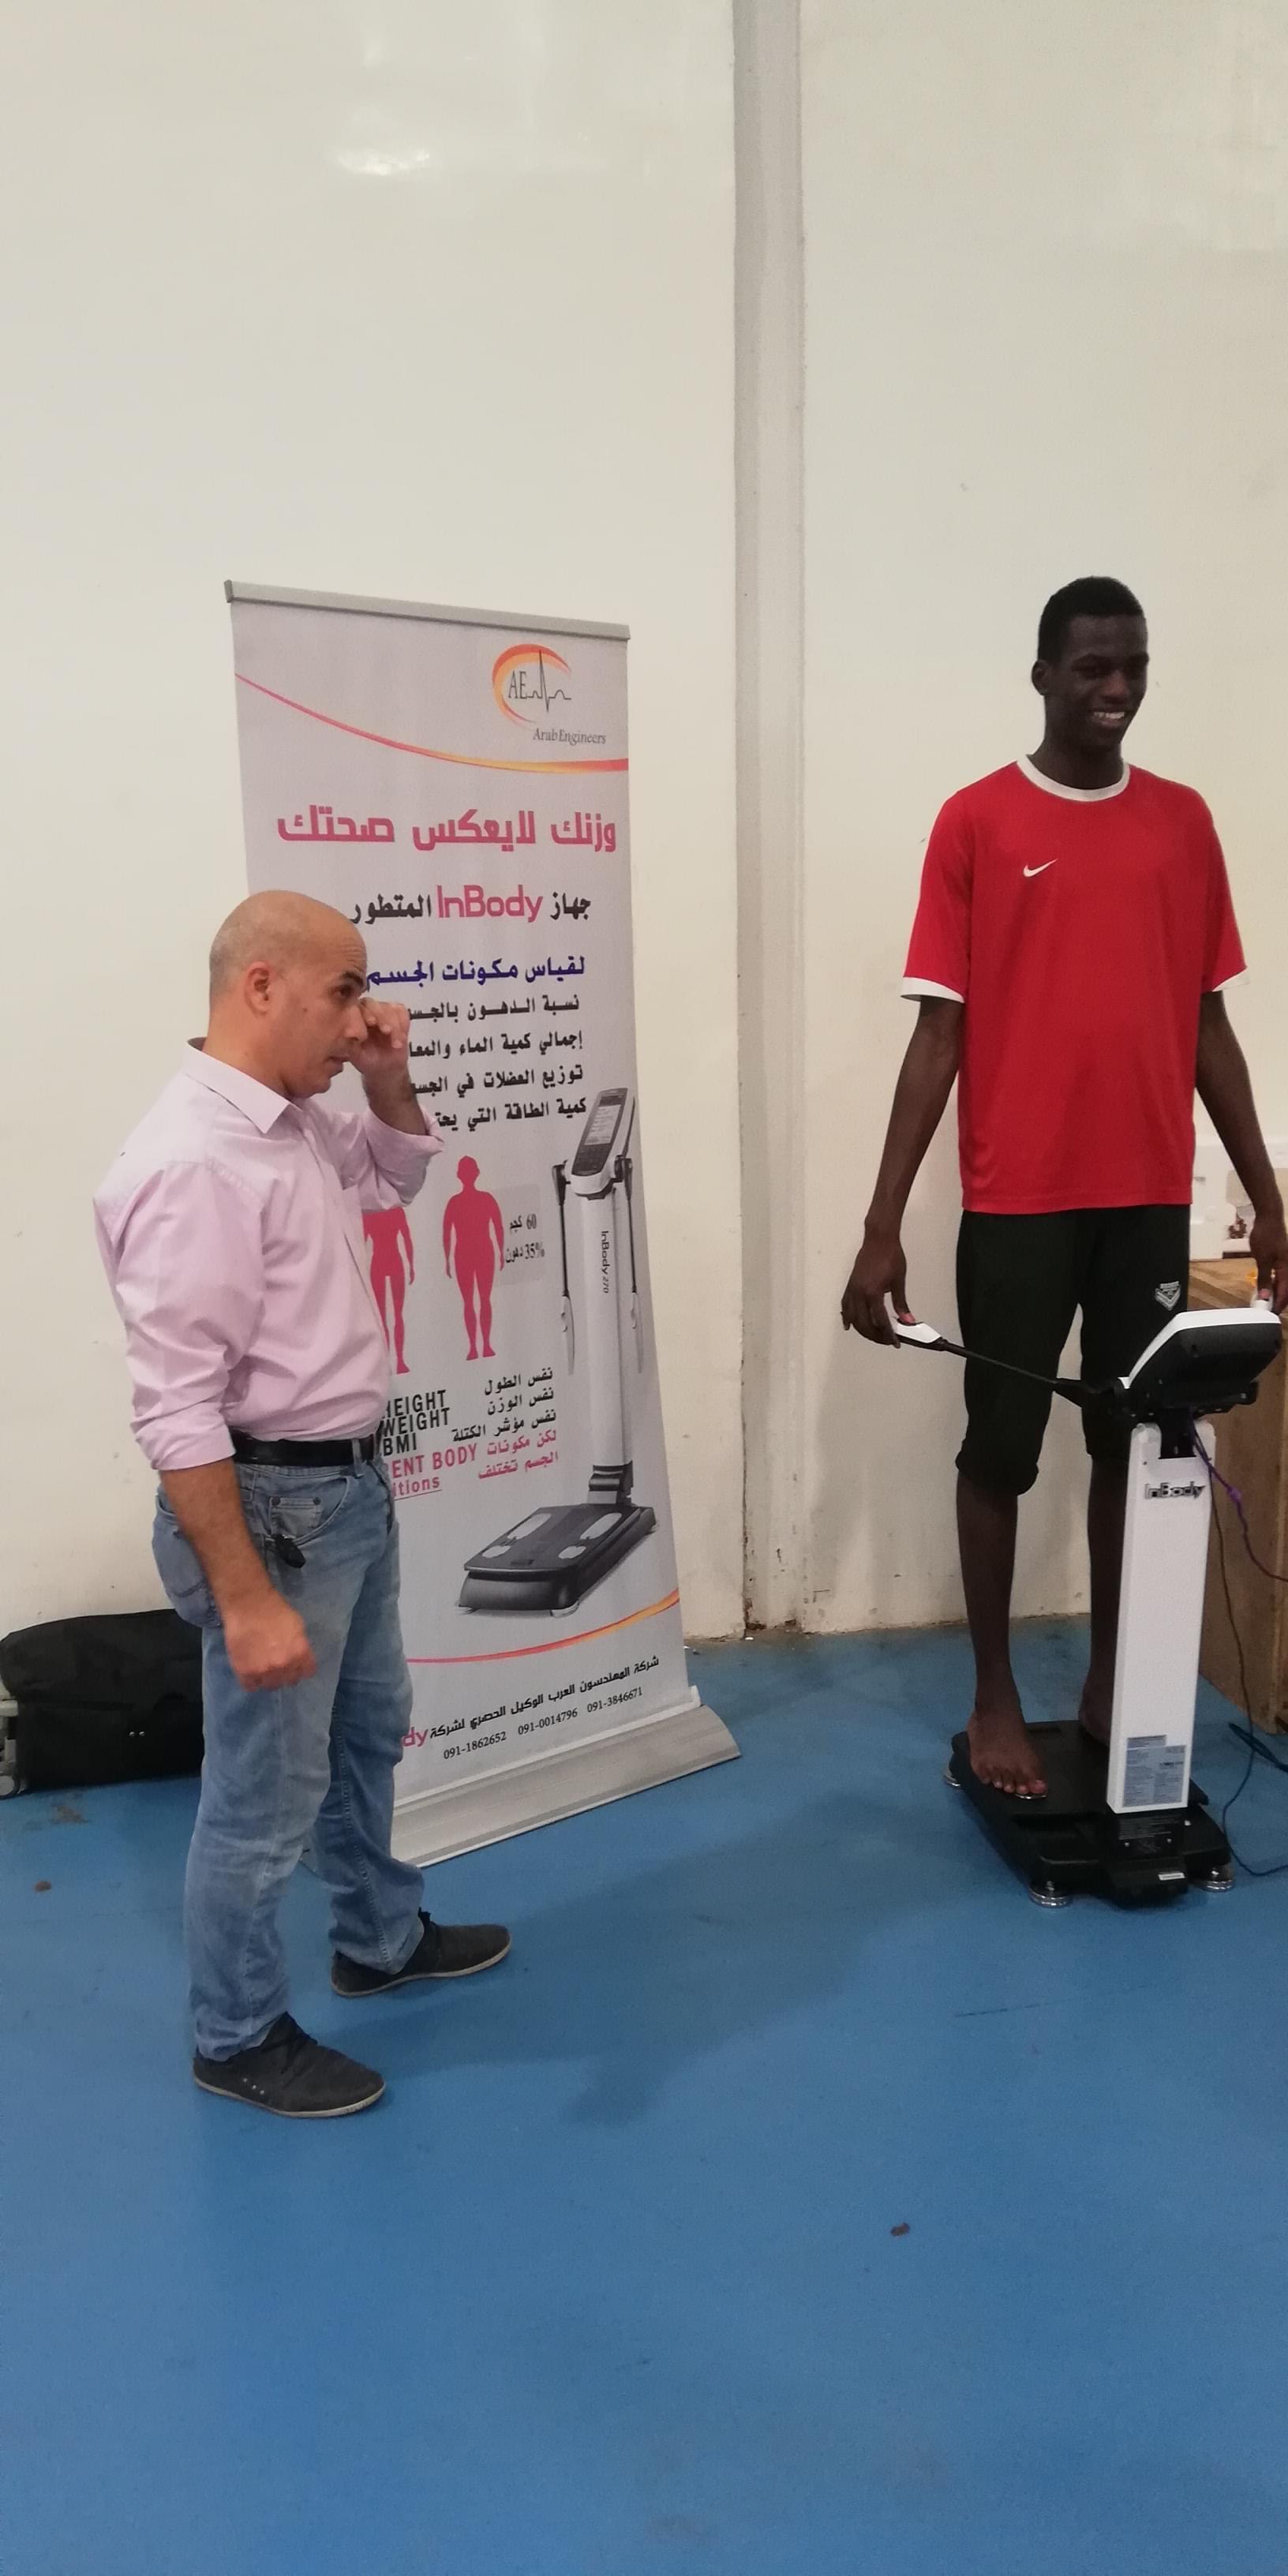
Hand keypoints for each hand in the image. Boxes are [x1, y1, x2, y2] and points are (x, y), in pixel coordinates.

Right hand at [222, 1592, 316, 1691]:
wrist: (248, 1605)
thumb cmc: (274, 1609)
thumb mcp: (297, 1626)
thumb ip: (300, 1646)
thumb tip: (299, 1657)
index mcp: (301, 1653)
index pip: (307, 1673)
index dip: (301, 1668)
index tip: (295, 1664)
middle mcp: (285, 1666)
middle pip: (289, 1681)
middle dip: (285, 1674)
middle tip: (277, 1664)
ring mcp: (265, 1671)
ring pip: (270, 1686)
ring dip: (268, 1678)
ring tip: (262, 1668)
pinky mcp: (245, 1672)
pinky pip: (250, 1686)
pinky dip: (251, 1681)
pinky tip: (249, 1671)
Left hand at [349, 998, 410, 1084]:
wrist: (385, 1067)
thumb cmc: (367, 1059)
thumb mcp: (356, 1056)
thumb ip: (350, 1044)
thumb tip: (349, 1033)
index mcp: (351, 1017)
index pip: (355, 1007)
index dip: (364, 1014)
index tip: (371, 1023)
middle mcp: (365, 1009)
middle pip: (372, 1004)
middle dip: (381, 1017)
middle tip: (386, 1031)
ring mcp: (382, 1009)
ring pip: (389, 1008)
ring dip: (395, 1025)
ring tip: (396, 1044)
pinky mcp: (397, 1013)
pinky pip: (401, 1012)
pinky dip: (403, 1024)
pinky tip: (401, 1038)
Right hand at [841, 1224, 912, 1344]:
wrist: (879, 1239)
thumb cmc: (891, 1256)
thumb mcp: (899, 1281)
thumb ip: (901, 1303)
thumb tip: (907, 1320)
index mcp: (873, 1293)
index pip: (880, 1321)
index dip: (888, 1334)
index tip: (895, 1343)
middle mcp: (860, 1293)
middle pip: (864, 1323)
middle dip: (875, 1336)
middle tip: (887, 1340)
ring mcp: (852, 1289)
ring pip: (853, 1317)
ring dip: (862, 1329)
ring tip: (873, 1335)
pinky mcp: (850, 1285)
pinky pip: (845, 1305)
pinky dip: (847, 1317)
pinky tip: (849, 1325)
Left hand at [1250, 1204, 1287, 1314]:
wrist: (1269, 1217)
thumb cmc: (1266, 1236)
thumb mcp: (1262, 1259)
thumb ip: (1264, 1278)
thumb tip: (1265, 1297)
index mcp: (1287, 1269)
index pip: (1285, 1293)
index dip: (1279, 1305)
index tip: (1271, 1315)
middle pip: (1287, 1289)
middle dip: (1280, 1301)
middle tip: (1270, 1310)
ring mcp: (1286, 1262)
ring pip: (1285, 1282)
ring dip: (1277, 1292)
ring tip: (1268, 1301)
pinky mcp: (1282, 1258)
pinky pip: (1281, 1275)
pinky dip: (1276, 1283)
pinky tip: (1268, 1286)